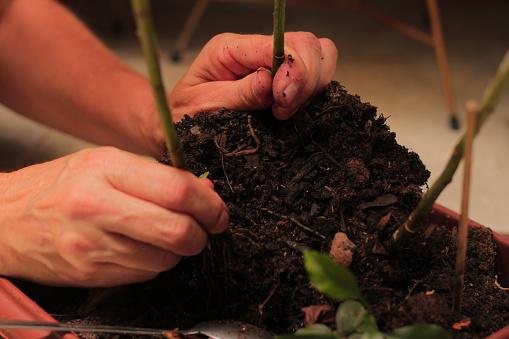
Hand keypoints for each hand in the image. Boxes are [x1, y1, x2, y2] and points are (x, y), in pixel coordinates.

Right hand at [0, 147, 227, 286]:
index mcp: (106, 169)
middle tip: (205, 228)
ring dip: (179, 250)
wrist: (7, 219)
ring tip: (166, 234)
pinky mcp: (90, 274)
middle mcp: (97, 207)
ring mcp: (92, 245)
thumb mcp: (107, 163)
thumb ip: (157, 177)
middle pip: (177, 231)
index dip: (210, 205)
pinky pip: (145, 274)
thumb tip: (206, 192)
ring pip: (165, 259)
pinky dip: (155, 263)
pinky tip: (142, 248)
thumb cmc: (63, 184)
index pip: (178, 191)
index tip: (217, 211)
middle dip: (203, 233)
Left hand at [169, 32, 337, 119]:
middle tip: (283, 109)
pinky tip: (291, 112)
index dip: (293, 70)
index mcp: (232, 48)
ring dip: (311, 87)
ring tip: (284, 111)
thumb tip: (269, 82)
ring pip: (318, 58)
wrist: (178, 131)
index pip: (282, 43)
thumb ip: (239, 94)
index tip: (283, 101)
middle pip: (308, 45)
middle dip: (306, 78)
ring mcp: (273, 66)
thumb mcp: (205, 107)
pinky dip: (312, 95)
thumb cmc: (186, 117)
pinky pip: (314, 81)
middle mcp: (256, 51)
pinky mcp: (284, 85)